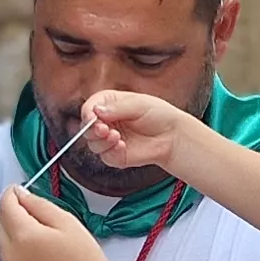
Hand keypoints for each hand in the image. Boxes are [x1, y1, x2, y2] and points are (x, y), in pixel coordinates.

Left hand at [0, 189, 118, 260]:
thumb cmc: (83, 258)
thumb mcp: (66, 221)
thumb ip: (38, 204)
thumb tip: (20, 194)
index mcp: (24, 236)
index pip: (5, 206)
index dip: (11, 193)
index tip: (19, 188)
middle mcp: (10, 254)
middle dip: (9, 209)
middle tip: (29, 207)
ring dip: (9, 227)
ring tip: (35, 228)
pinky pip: (4, 254)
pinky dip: (12, 244)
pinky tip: (33, 246)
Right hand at [71, 88, 201, 174]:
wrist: (173, 136)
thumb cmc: (159, 115)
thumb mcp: (139, 104)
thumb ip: (117, 107)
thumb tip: (97, 110)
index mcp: (109, 104)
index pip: (89, 108)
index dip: (88, 113)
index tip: (93, 117)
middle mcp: (106, 122)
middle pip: (87, 127)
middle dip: (93, 129)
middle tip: (104, 129)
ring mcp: (109, 140)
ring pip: (92, 144)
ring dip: (101, 141)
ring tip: (117, 137)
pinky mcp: (115, 155)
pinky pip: (105, 156)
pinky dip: (111, 152)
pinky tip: (123, 146)